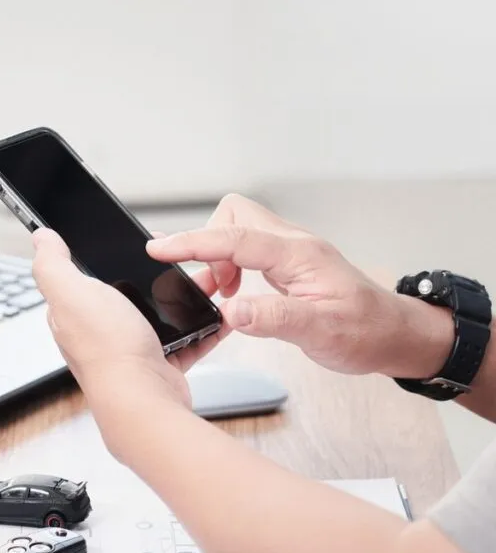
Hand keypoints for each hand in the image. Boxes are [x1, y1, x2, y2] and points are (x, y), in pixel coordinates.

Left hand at [31, 228, 229, 407]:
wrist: (144, 399)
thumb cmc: (107, 349)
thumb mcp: (70, 292)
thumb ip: (51, 264)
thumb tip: (40, 238)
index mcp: (74, 312)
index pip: (81, 279)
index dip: (102, 259)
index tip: (127, 244)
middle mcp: (100, 331)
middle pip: (127, 292)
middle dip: (153, 275)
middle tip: (175, 259)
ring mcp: (130, 348)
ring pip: (160, 313)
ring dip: (183, 296)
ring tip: (204, 280)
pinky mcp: (159, 363)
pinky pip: (186, 339)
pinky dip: (203, 326)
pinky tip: (216, 313)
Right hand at [147, 194, 453, 376]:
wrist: (394, 334)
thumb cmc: (365, 332)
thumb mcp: (321, 332)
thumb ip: (274, 319)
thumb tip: (230, 311)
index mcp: (300, 256)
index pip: (236, 239)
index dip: (193, 243)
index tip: (158, 249)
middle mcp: (293, 245)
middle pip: (233, 217)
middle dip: (207, 245)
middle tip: (207, 286)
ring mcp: (290, 252)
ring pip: (237, 232)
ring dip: (218, 259)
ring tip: (217, 295)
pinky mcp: (287, 263)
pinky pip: (246, 250)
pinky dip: (230, 268)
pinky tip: (233, 295)